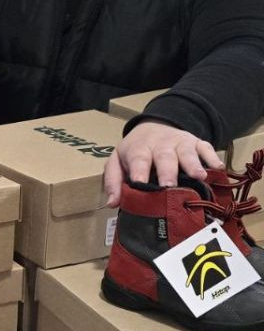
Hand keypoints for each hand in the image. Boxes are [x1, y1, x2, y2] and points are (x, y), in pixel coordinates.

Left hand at [103, 121, 223, 206]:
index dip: (139, 172)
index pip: (138, 160)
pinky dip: (212, 157)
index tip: (140, 184)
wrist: (153, 127)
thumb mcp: (116, 162)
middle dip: (168, 171)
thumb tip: (112, 203)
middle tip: (170, 186)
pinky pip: (206, 147)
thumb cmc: (134, 151)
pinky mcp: (197, 142)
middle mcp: (160, 145)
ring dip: (193, 164)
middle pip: (165, 157)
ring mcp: (181, 142)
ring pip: (187, 152)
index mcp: (139, 150)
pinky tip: (217, 169)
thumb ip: (113, 182)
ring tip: (199, 177)